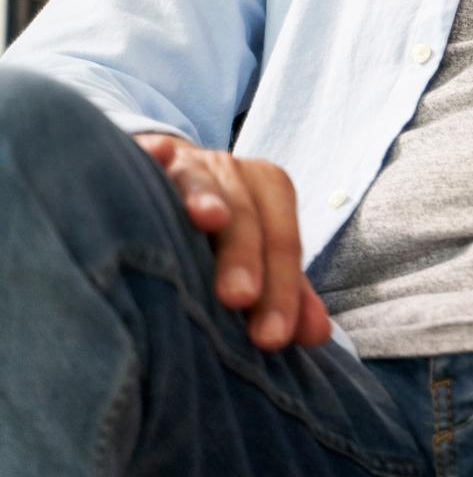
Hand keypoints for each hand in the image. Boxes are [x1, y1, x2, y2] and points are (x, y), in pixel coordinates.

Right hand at [133, 133, 331, 350]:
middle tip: (240, 298)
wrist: (170, 179)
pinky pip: (144, 152)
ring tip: (209, 219)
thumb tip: (316, 335)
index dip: (282, 288)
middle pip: (245, 215)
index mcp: (268, 193)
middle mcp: (231, 174)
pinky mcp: (137, 156)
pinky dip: (152, 153)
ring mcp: (185, 164)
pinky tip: (156, 155)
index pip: (282, 243)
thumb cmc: (218, 233)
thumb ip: (285, 291)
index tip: (273, 338)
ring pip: (198, 180)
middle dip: (245, 256)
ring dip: (205, 197)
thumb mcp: (255, 255)